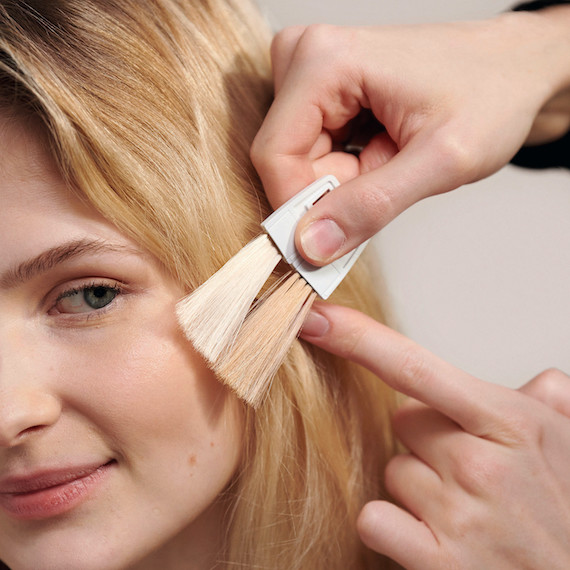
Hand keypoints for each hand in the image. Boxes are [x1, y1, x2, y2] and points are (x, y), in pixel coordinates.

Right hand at [252, 7, 569, 265]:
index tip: (331, 240)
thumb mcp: (440, 161)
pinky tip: (379, 149)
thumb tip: (310, 245)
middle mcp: (306, 57)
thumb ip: (371, 206)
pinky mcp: (319, 91)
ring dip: (341, 180)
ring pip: (296, 162)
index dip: (298, 208)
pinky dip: (344, 169)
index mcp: (326, 61)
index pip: (274, 155)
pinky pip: (309, 153)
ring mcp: (311, 73)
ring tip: (390, 157)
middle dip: (330, 191)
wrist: (514, 72)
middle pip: (284, 160)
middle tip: (387, 177)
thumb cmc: (492, 97)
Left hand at [300, 303, 569, 568]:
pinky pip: (375, 517)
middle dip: (428, 438)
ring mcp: (457, 515)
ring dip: (417, 485)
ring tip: (465, 508)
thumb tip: (534, 384)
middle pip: (403, 420)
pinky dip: (393, 525)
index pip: (414, 366)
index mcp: (511, 423)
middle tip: (471, 468)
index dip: (358, 337)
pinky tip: (433, 535)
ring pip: (391, 470)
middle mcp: (480, 465)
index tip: (317, 317)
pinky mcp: (438, 563)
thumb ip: (548, 403)